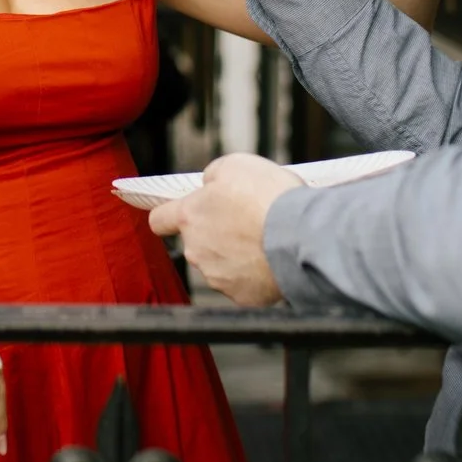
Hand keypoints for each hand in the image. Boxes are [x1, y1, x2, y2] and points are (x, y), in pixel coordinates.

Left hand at [148, 153, 302, 306]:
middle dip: (215, 232)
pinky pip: (243, 283)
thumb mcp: (235, 165)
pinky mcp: (242, 296)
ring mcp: (218, 277)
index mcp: (190, 216)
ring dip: (235, 253)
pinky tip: (270, 258)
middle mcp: (197, 250)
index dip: (168, 215)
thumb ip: (212, 176)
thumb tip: (208, 185)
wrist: (301, 235)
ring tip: (262, 238)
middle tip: (244, 220)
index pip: (159, 220)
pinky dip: (254, 273)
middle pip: (196, 242)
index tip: (177, 214)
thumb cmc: (269, 197)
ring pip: (219, 263)